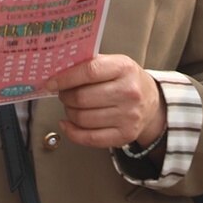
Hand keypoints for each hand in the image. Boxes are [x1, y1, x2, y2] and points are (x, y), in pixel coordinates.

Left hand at [46, 55, 164, 150]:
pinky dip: (72, 132)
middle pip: (82, 98)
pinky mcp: (125, 135)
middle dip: (65, 97)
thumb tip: (58, 71)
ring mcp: (128, 116)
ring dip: (69, 113)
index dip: (65, 78)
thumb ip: (90, 64)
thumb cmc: (127, 80)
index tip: (51, 82)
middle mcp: (128, 92)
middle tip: (62, 94)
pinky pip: (90, 138)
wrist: (152, 102)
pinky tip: (68, 124)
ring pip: (83, 118)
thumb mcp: (114, 63)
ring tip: (70, 106)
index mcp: (124, 68)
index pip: (89, 72)